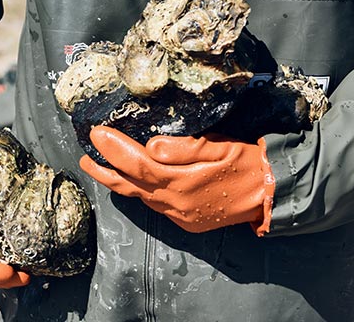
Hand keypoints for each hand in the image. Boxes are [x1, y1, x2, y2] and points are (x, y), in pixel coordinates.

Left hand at [80, 128, 274, 233]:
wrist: (269, 193)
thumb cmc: (244, 162)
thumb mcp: (217, 146)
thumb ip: (182, 147)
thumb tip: (149, 145)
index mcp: (182, 181)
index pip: (137, 163)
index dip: (113, 149)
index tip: (96, 133)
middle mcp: (175, 202)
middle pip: (130, 185)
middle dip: (103, 171)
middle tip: (84, 157)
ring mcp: (180, 215)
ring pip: (140, 197)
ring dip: (118, 181)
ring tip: (101, 168)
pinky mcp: (186, 221)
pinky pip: (154, 205)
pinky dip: (139, 191)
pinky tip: (134, 182)